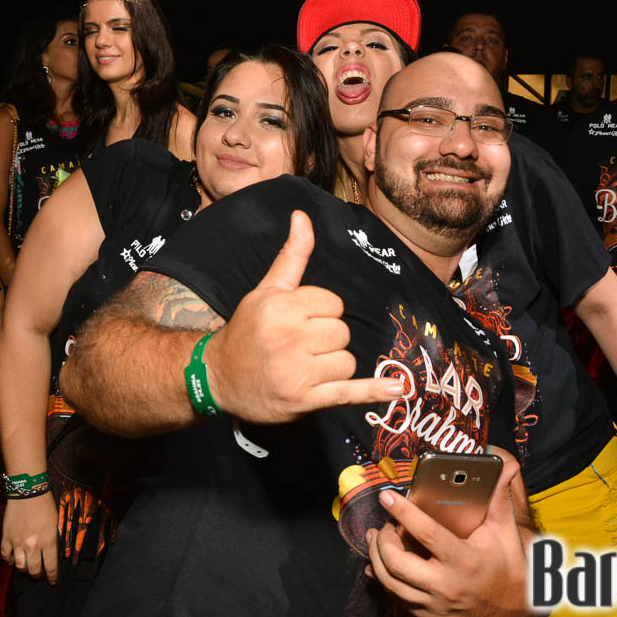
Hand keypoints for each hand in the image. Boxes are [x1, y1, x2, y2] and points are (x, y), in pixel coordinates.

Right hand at [0, 493, 58, 583]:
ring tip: (27, 568)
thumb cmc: (45, 504)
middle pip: (34, 569)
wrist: (27, 492)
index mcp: (48, 541)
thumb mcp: (56, 523)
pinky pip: (6, 555)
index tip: (52, 581)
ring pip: (19, 565)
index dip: (52, 576)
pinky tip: (13, 560)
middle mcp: (32, 546)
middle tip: (39, 574)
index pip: (51, 566)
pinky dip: (9, 560)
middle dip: (37, 575)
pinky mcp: (6, 538)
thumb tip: (53, 552)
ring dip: (24, 569)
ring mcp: (17, 543)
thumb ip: (54, 539)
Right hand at [206, 210, 403, 423]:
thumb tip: (302, 216)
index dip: (321, 311)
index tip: (299, 320)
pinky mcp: (305, 400)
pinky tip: (398, 387)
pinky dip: (373, 391)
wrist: (218, 377)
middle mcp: (289, 338)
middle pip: (342, 332)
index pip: (333, 304)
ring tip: (304, 366)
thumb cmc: (247, 331)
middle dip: (327, 338)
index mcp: (281, 307)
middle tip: (299, 345)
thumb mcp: (265, 290)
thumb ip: (292, 256)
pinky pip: (348, 392)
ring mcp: (297, 373)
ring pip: (346, 361)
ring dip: (332, 365)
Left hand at [365, 454, 539, 616]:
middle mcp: (446, 586)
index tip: (386, 496)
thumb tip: (504, 468)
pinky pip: (395, 599)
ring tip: (376, 538)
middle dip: (382, 539)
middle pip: (397, 562)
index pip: (426, 533)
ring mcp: (435, 605)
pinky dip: (383, 579)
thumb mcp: (505, 534)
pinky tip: (379, 564)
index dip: (403, 512)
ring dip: (376, 558)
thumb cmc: (510, 569)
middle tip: (383, 523)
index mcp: (464, 560)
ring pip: (390, 583)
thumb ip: (499, 500)